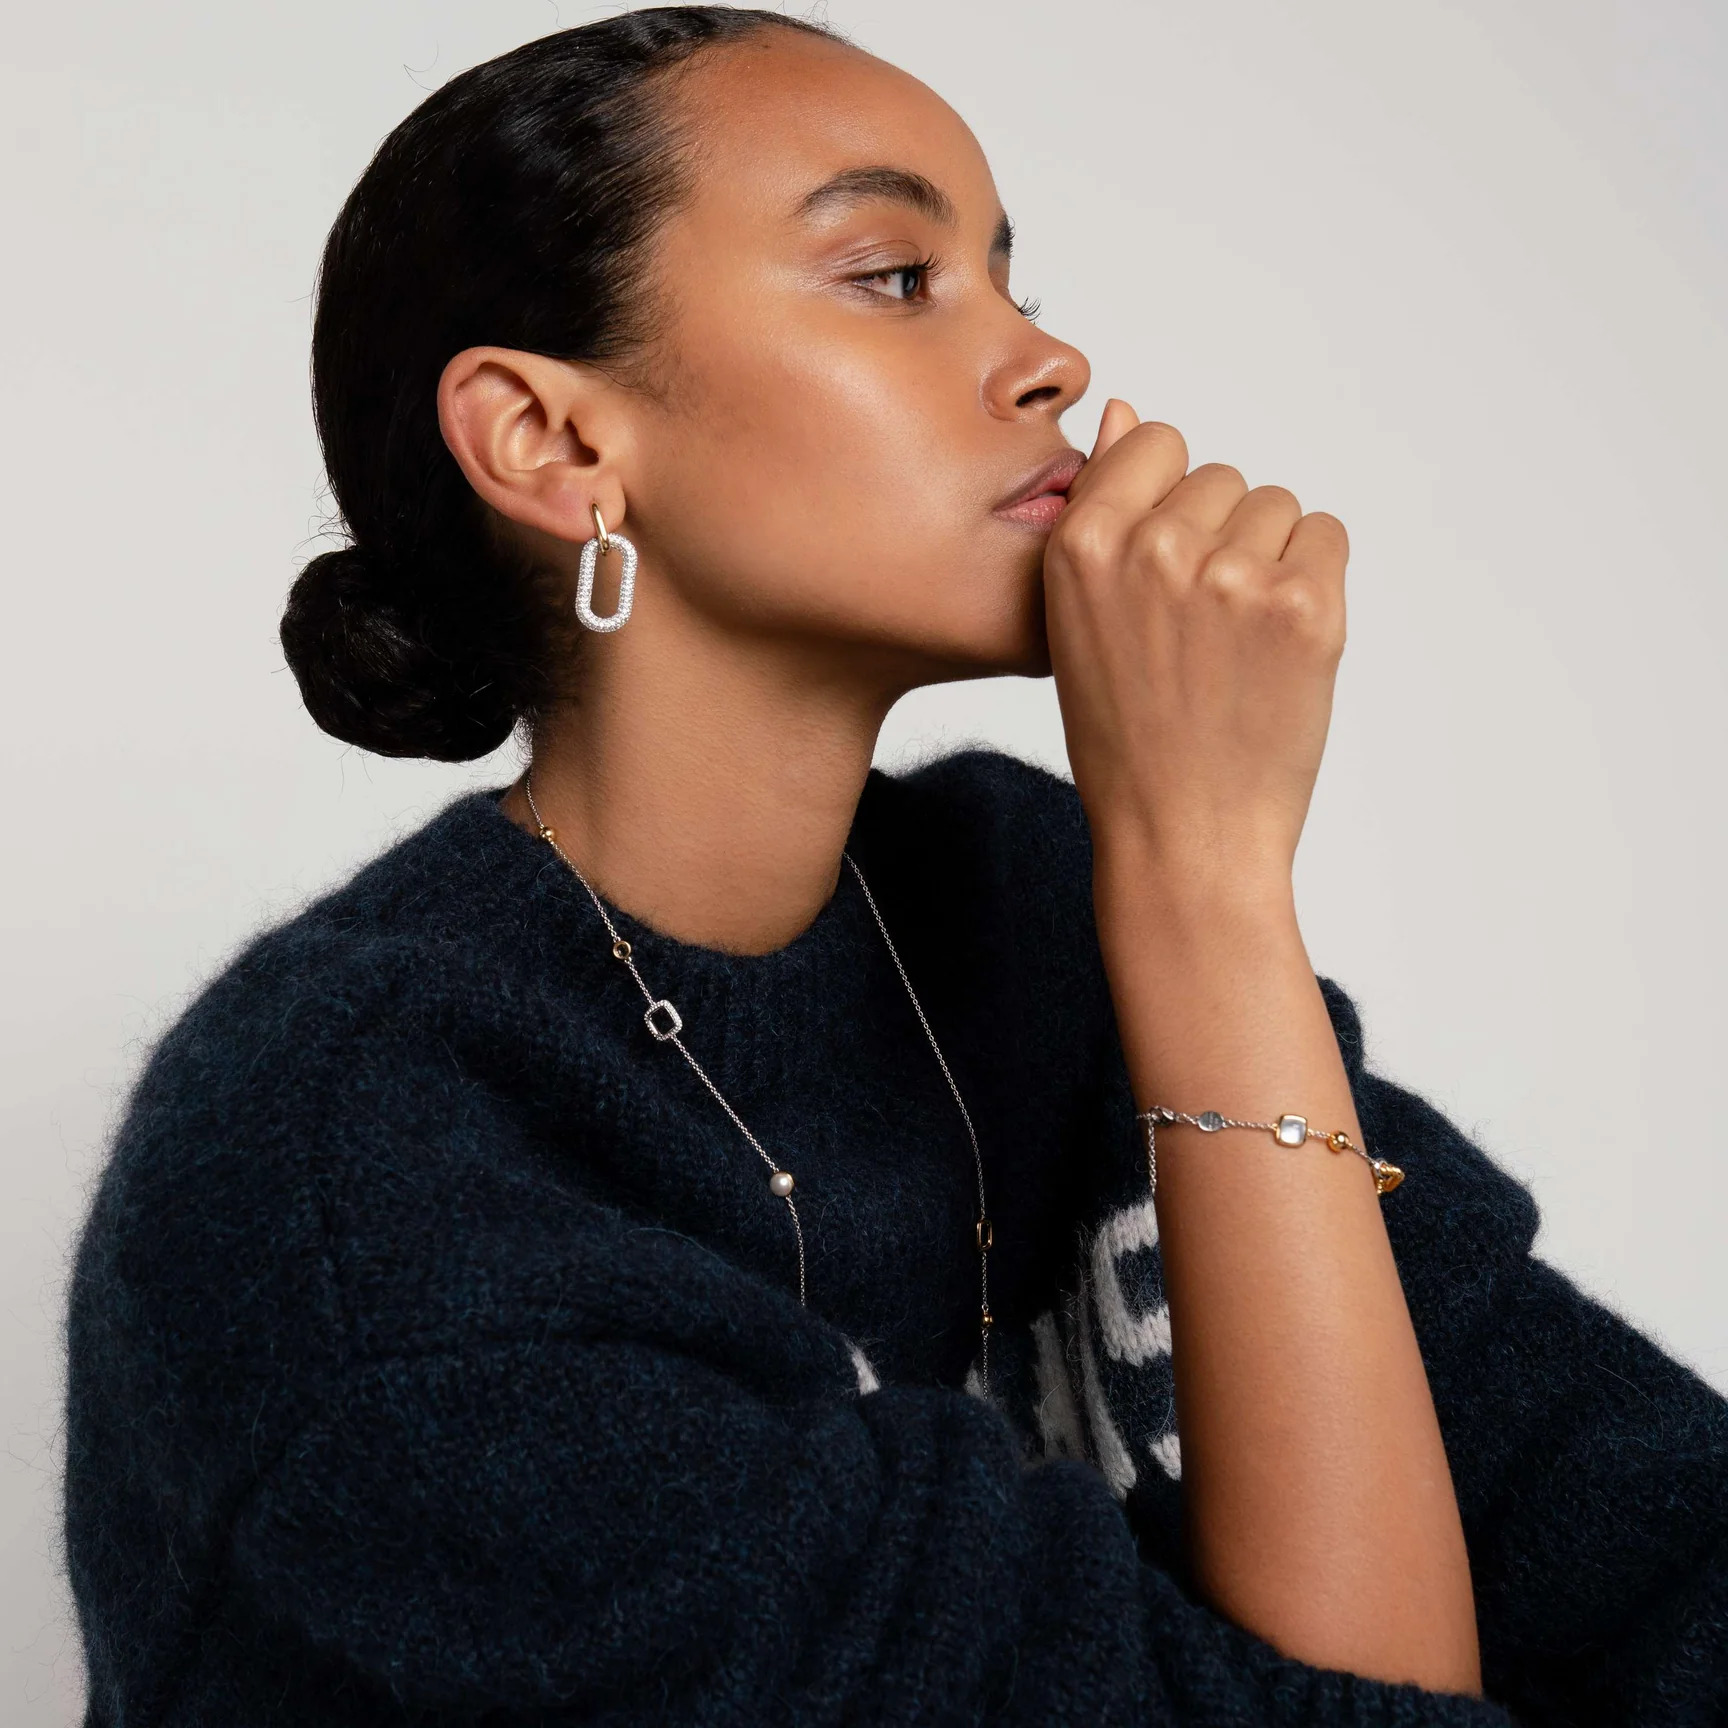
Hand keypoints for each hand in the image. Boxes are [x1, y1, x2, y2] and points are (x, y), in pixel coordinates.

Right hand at [1045, 401, 1347, 899]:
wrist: (1182, 834)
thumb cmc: (1127, 738)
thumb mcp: (1079, 620)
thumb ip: (1103, 510)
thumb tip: (1124, 412)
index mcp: (1084, 545)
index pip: (1156, 442)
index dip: (1167, 502)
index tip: (1164, 571)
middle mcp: (1155, 548)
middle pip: (1222, 477)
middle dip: (1220, 537)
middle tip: (1199, 631)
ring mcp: (1234, 576)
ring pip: (1276, 507)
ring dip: (1269, 560)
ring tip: (1236, 644)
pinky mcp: (1306, 607)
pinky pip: (1326, 536)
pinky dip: (1312, 582)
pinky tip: (1277, 647)